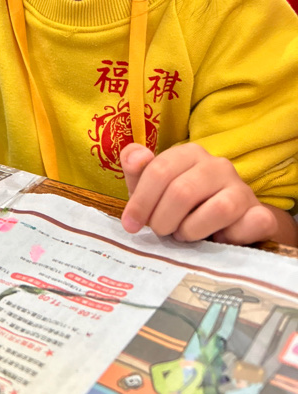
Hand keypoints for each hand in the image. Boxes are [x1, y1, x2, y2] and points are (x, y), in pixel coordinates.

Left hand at [119, 142, 278, 243]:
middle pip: (182, 191)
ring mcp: (242, 188)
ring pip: (218, 209)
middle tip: (160, 232)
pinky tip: (218, 240)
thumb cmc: (181, 206)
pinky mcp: (261, 214)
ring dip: (192, 230)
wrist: (226, 226)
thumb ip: (136, 169)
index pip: (159, 170)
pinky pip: (251, 224)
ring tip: (185, 235)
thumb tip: (136, 157)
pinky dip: (230, 237)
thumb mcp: (151, 188)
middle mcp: (218, 165)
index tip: (131, 225)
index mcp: (189, 153)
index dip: (140, 201)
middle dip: (163, 219)